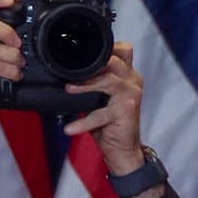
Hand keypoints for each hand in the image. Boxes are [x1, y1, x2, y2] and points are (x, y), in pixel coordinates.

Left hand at [65, 45, 146, 182]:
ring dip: (86, 85)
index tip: (82, 51)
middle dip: (91, 64)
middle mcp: (133, 80)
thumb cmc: (109, 123)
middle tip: (69, 72)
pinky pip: (101, 113)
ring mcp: (132, 94)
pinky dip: (83, 122)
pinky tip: (70, 128)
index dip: (106, 47)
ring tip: (68, 89)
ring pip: (108, 80)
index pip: (123, 49)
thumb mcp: (99, 97)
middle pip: (115, 60)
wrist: (123, 150)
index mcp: (127, 74)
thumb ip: (91, 82)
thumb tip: (64, 75)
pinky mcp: (127, 111)